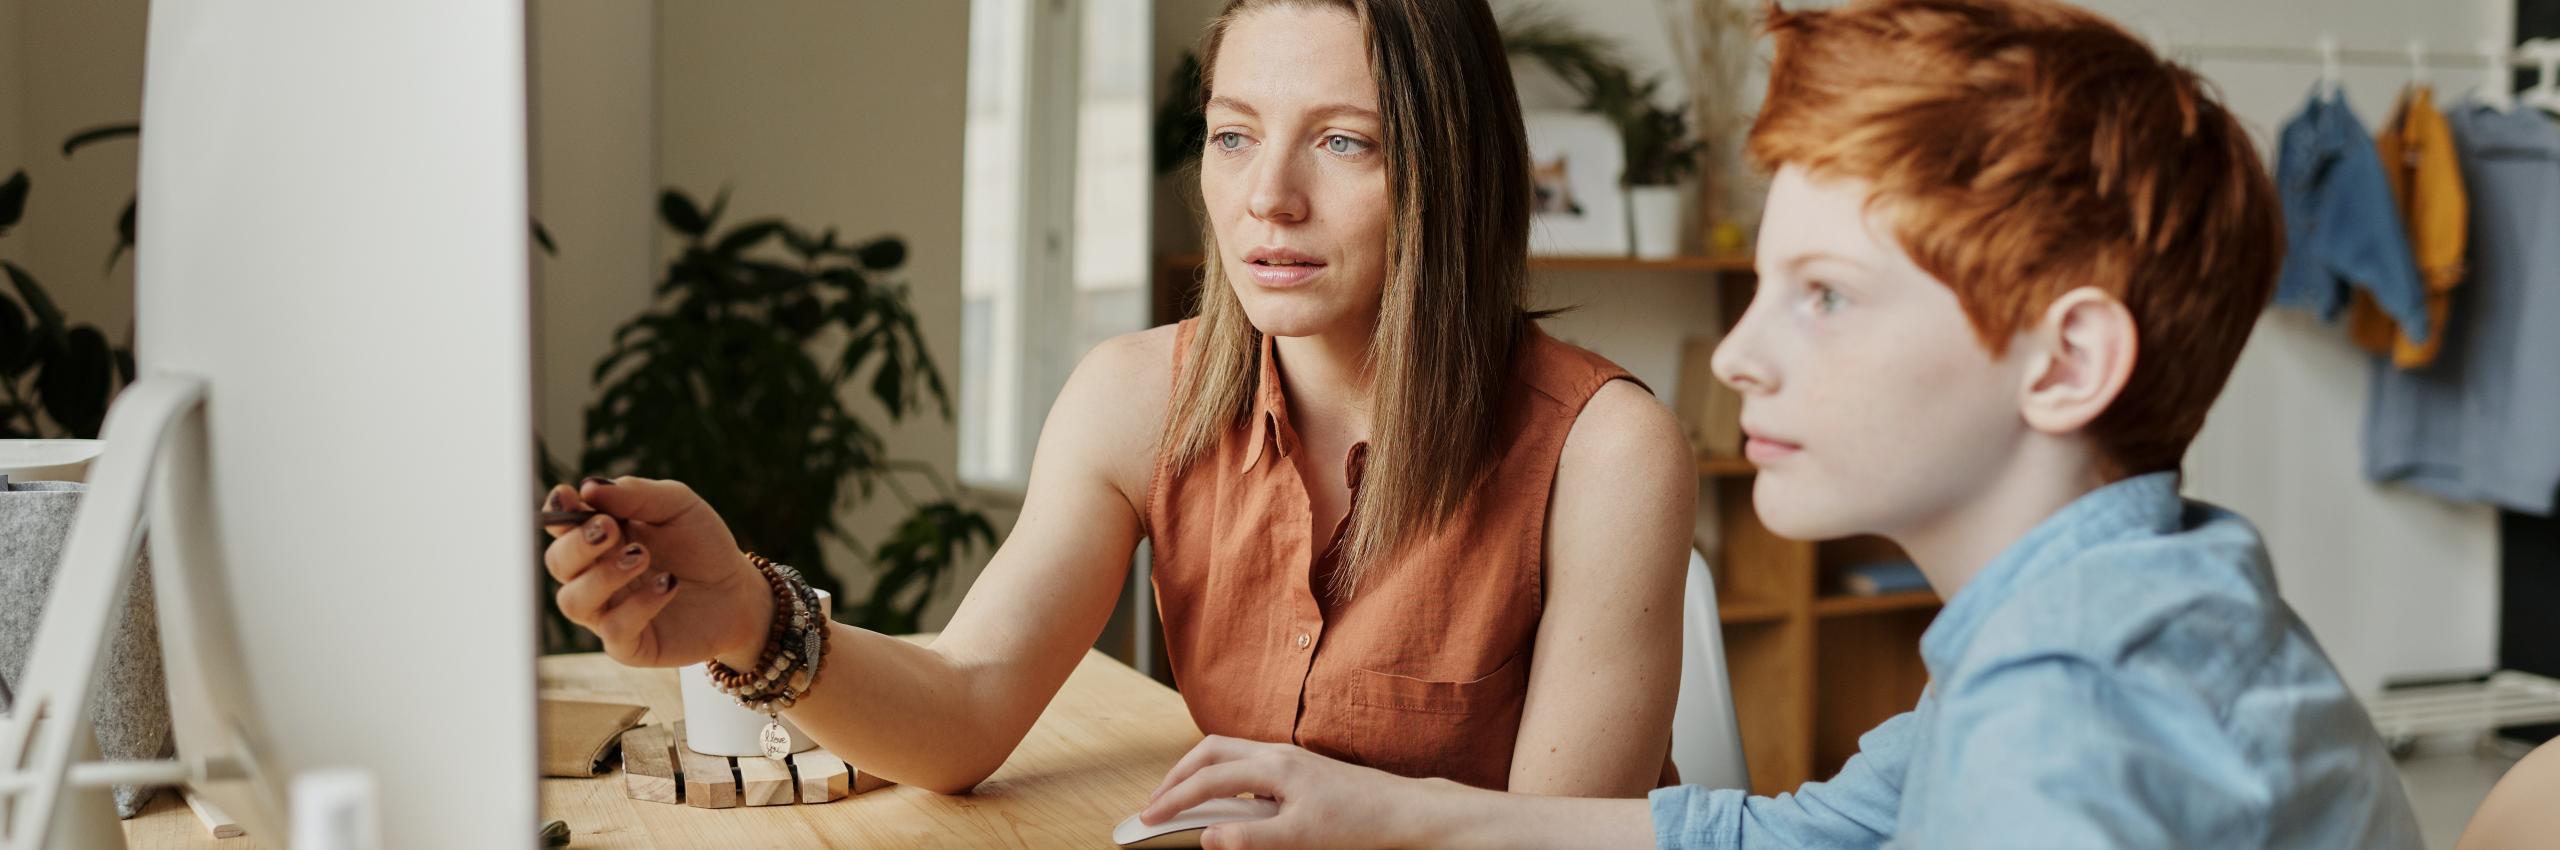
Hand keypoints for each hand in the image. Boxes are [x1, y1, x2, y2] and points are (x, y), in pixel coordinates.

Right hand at [541, 476, 772, 667]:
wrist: (738, 590)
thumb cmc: (702, 544)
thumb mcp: (678, 506)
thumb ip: (636, 494)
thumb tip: (590, 487)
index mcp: (600, 538)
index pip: (560, 525)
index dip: (557, 511)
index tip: (569, 497)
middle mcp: (594, 576)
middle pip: (557, 563)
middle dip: (577, 545)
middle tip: (611, 529)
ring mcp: (608, 612)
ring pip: (574, 602)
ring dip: (603, 576)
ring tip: (642, 556)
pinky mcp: (629, 645)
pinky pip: (614, 630)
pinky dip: (639, 605)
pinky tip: (669, 583)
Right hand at [1139, 736, 1447, 849]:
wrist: (1402, 810)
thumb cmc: (1357, 823)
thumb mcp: (1300, 839)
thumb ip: (1249, 838)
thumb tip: (1207, 837)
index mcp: (1274, 767)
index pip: (1207, 779)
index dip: (1172, 799)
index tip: (1147, 818)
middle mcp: (1277, 753)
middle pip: (1209, 751)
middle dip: (1176, 775)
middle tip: (1156, 804)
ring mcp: (1288, 756)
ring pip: (1227, 753)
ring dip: (1198, 772)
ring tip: (1182, 801)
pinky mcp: (1297, 766)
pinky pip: (1246, 762)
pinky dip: (1222, 775)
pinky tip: (1226, 802)